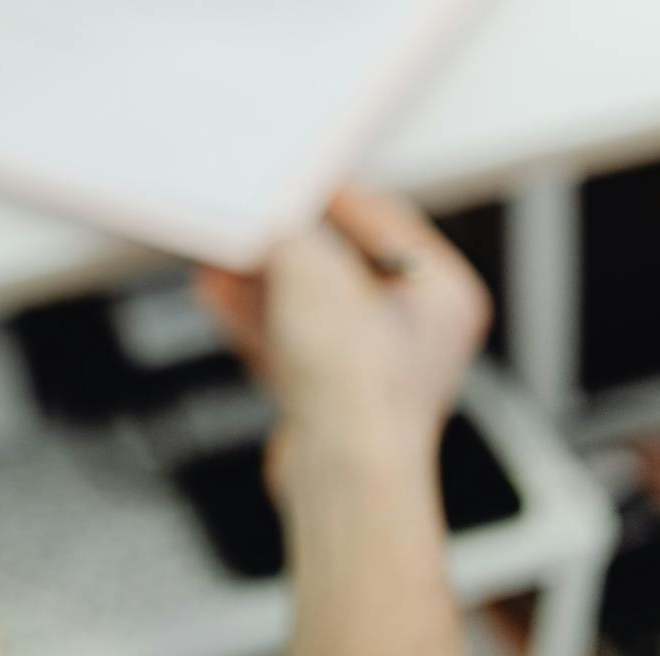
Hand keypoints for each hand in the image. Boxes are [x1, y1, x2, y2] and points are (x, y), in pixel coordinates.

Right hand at [194, 188, 491, 482]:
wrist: (342, 476)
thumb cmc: (360, 388)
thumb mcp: (314, 271)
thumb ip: (286, 231)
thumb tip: (266, 215)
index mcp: (442, 293)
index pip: (382, 218)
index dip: (327, 196)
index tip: (286, 181)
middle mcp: (415, 331)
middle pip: (338, 262)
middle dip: (282, 242)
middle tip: (245, 219)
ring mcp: (372, 368)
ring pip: (307, 302)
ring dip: (258, 278)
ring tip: (218, 255)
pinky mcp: (331, 398)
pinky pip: (286, 340)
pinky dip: (252, 317)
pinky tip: (217, 294)